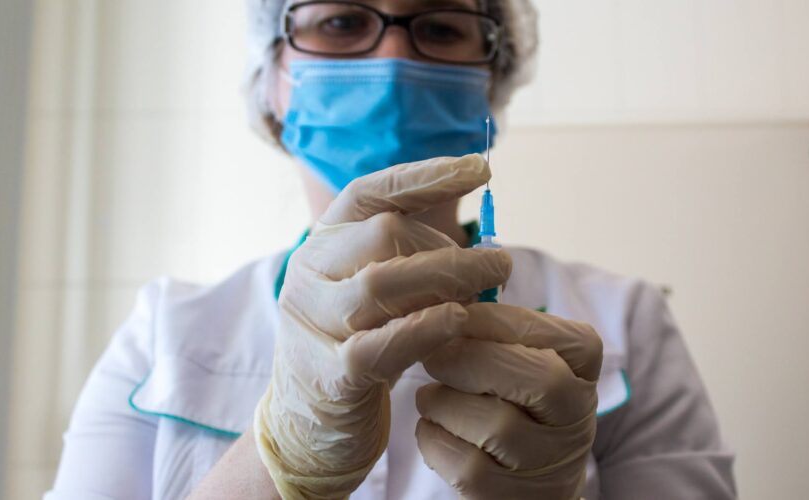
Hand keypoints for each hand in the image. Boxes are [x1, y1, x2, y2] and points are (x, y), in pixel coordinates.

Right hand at [253, 155, 512, 498]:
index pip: (368, 192)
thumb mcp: (374, 292)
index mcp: (321, 244)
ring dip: (450, 278)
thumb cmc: (357, 344)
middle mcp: (308, 273)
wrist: (309, 424)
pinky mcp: (329, 375)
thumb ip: (410, 261)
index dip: (424, 176)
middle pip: (383, 234)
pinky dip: (427, 327)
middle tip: (500, 263)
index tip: (479, 169)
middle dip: (452, 244)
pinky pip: (381, 343)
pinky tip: (461, 322)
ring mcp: (312, 323)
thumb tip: (481, 244)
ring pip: (382, 283)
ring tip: (493, 284)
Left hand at [416, 303, 602, 499]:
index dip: (493, 321)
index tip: (452, 312)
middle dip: (472, 361)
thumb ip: (495, 325)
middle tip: (433, 355)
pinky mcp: (514, 496)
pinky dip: (436, 440)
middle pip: (538, 379)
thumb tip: (447, 292)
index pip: (550, 333)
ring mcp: (550, 461)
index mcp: (583, 364)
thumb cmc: (512, 393)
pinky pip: (468, 466)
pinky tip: (433, 427)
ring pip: (497, 426)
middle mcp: (579, 414)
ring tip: (430, 395)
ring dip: (447, 404)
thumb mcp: (519, 351)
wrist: (527, 473)